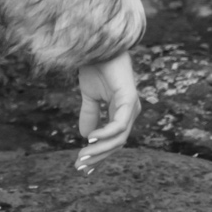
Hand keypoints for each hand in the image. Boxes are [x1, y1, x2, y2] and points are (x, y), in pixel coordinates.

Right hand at [75, 52, 139, 171]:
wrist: (98, 45)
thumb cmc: (96, 66)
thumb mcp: (89, 96)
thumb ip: (89, 114)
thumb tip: (85, 137)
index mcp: (121, 112)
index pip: (113, 140)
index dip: (99, 154)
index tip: (82, 166)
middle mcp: (130, 112)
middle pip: (117, 143)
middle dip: (98, 157)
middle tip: (80, 166)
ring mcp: (131, 106)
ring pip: (119, 138)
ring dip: (100, 149)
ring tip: (83, 155)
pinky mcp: (128, 99)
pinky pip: (119, 124)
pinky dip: (105, 133)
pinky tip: (91, 138)